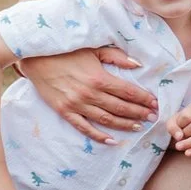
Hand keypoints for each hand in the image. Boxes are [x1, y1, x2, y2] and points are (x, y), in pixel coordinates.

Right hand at [23, 45, 153, 141]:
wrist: (36, 58)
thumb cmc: (66, 50)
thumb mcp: (93, 49)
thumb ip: (116, 57)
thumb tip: (138, 65)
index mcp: (99, 78)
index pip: (128, 92)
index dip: (143, 99)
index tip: (155, 103)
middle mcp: (90, 94)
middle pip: (120, 107)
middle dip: (139, 113)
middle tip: (153, 117)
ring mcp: (77, 105)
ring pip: (106, 120)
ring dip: (124, 125)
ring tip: (138, 127)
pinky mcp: (65, 112)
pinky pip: (84, 128)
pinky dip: (99, 136)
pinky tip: (112, 140)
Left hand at [167, 104, 190, 157]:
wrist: (184, 130)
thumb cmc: (178, 124)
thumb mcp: (171, 122)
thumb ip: (172, 127)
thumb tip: (180, 137)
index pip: (187, 117)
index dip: (179, 124)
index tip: (175, 127)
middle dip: (184, 135)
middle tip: (176, 140)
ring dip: (189, 143)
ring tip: (178, 147)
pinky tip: (187, 153)